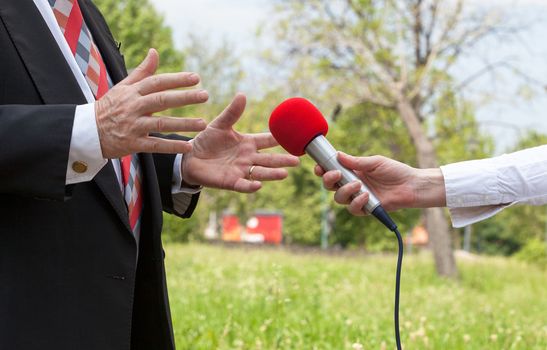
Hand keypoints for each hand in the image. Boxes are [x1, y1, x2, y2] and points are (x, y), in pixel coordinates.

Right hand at [95, 48, 207, 157]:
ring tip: (203, 123)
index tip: (196, 78)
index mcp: (132, 92)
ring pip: (162, 124)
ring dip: (184, 123)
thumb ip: (142, 72)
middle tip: (205, 95)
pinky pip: (155, 145)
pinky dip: (172, 146)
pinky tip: (188, 146)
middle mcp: (133, 107)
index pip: (158, 82)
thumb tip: (154, 51)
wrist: (87, 132)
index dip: (177, 79)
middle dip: (185, 97)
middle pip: (162, 100)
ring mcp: (133, 126)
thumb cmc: (109, 107)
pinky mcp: (133, 144)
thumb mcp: (123, 87)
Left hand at [181, 93, 299, 192]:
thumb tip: (242, 95)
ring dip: (272, 174)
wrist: (189, 157)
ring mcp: (241, 171)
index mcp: (248, 143)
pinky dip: (250, 186)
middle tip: (297, 160)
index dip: (280, 139)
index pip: (267, 141)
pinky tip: (258, 185)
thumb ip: (232, 112)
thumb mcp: (220, 124)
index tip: (295, 136)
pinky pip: (243, 185)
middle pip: (269, 159)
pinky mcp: (230, 181)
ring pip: (260, 172)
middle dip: (282, 160)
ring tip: (284, 174)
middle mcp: (248, 158)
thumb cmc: (206, 140)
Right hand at [314, 152, 445, 215]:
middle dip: (328, 180)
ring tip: (359, 185)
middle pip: (330, 186)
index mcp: (352, 172)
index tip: (319, 167)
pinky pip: (353, 209)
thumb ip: (356, 162)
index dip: (322, 171)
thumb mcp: (375, 162)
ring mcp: (357, 197)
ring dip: (345, 191)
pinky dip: (357, 202)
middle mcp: (351, 185)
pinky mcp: (365, 209)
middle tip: (337, 174)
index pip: (331, 172)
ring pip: (338, 198)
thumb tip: (338, 155)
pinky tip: (366, 196)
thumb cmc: (395, 171)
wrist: (411, 185)